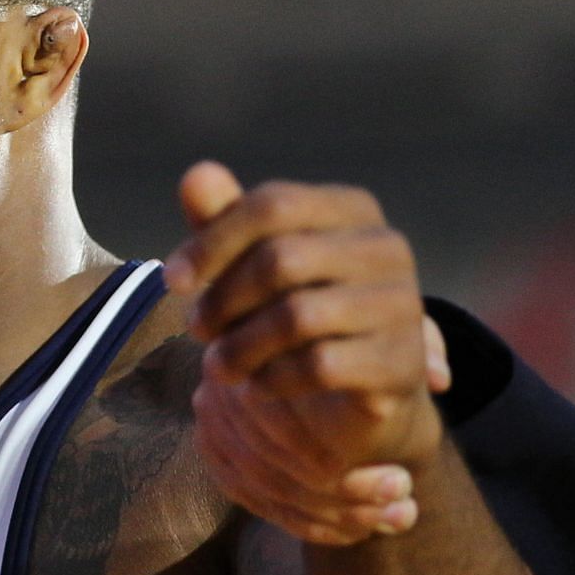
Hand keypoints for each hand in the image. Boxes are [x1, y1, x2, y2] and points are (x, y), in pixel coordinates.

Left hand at [165, 161, 445, 543]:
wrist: (348, 400)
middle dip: (222, 300)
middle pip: (280, 260)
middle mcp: (386, 248)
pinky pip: (319, 366)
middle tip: (197, 332)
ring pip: (297, 317)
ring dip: (239, 348)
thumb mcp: (250, 267)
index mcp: (351, 209)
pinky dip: (273, 380)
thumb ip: (223, 222)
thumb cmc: (292, 316)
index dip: (212, 242)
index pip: (272, 205)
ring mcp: (402, 306)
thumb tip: (196, 174)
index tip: (172, 281)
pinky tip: (256, 388)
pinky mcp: (400, 364)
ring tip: (218, 368)